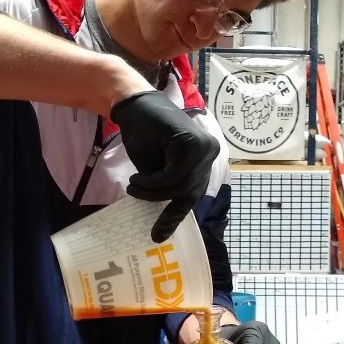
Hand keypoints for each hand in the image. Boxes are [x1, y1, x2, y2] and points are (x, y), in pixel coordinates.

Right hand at [110, 91, 219, 242]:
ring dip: (152, 190)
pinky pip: (174, 175)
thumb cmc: (144, 136)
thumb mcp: (157, 170)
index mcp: (204, 160)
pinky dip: (153, 181)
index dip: (175, 215)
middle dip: (160, 201)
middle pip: (189, 192)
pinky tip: (138, 176)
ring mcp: (204, 147)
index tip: (158, 236)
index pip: (194, 193)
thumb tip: (168, 218)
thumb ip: (167, 187)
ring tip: (134, 183)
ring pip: (181, 186)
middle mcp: (210, 153)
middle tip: (135, 194)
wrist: (133, 107)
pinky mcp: (193, 143)